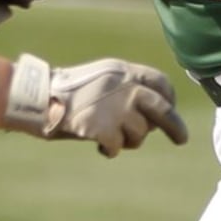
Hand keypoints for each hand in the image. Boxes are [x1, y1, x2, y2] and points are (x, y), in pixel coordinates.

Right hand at [3, 54, 188, 157]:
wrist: (38, 98)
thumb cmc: (66, 92)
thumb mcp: (102, 78)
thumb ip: (125, 88)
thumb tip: (151, 114)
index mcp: (123, 70)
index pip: (160, 82)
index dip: (169, 99)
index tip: (170, 109)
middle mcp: (124, 86)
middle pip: (162, 108)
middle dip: (174, 126)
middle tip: (182, 139)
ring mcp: (114, 107)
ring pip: (139, 133)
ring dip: (128, 140)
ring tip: (110, 137)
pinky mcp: (102, 127)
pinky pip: (118, 146)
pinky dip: (110, 150)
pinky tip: (100, 146)